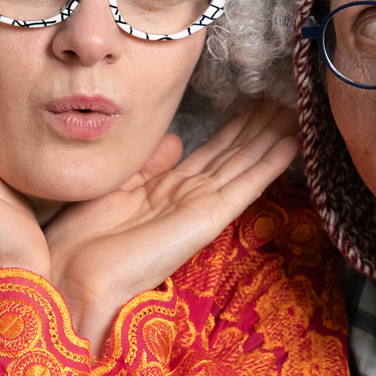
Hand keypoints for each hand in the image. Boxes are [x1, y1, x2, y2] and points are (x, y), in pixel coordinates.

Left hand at [44, 99, 300, 349]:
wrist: (76, 275)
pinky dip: (269, 164)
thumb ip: (148, 162)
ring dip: (272, 138)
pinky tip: (292, 143)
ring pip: (245, 164)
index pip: (212, 152)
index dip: (236, 127)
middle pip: (235, 155)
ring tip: (298, 112)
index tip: (257, 103)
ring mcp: (202, 207)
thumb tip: (177, 141)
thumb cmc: (85, 238)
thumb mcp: (116, 185)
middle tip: (288, 99)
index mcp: (168, 190)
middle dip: (261, 127)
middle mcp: (190, 197)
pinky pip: (245, 185)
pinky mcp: (209, 218)